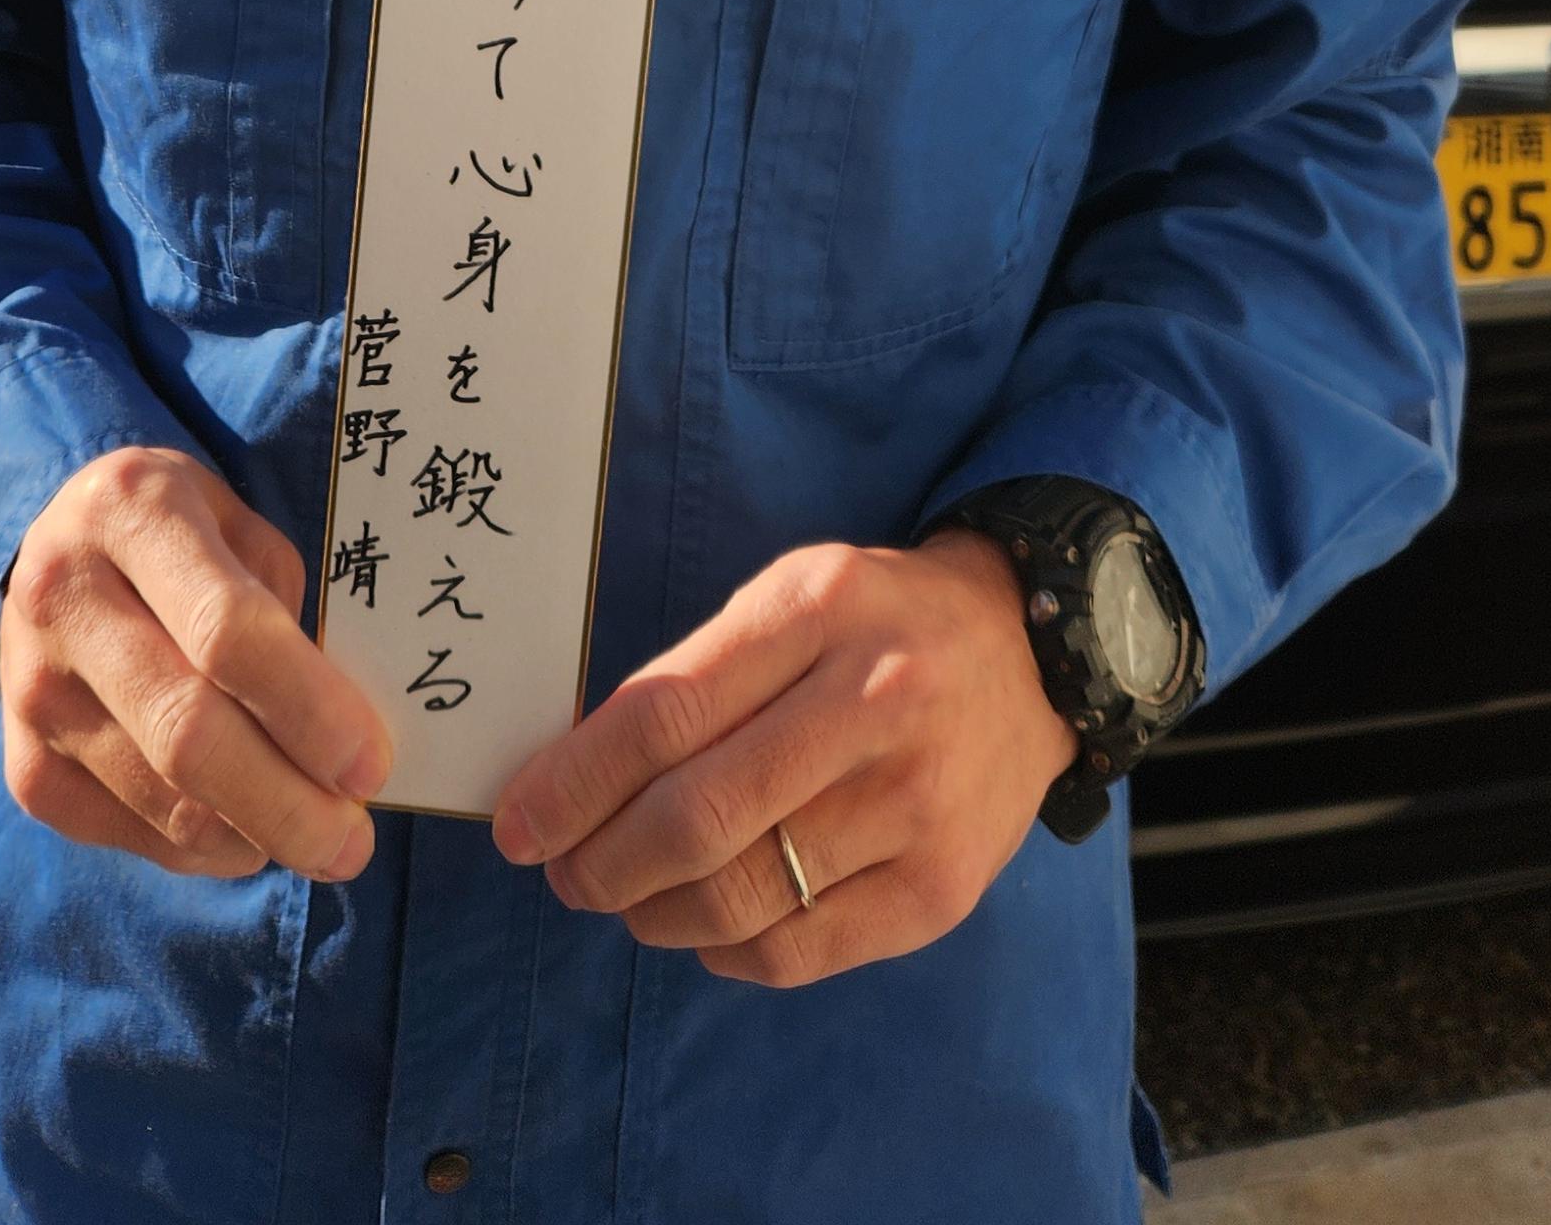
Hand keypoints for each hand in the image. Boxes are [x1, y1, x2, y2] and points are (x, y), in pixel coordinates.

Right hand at [0, 444, 390, 882]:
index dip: (307, 708)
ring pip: (161, 799)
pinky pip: (130, 834)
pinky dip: (204, 850)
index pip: (225, 630)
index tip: (371, 765)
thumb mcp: (241, 526)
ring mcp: (32, 689)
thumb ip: (287, 611)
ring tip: (316, 835)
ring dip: (256, 836)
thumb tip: (343, 736)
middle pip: (186, 732)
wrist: (59, 550)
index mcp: (132, 511)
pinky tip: (246, 831)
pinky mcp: (25, 765)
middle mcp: (64, 598)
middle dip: (286, 803)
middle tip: (353, 846)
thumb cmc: (183, 534)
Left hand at [490, 530, 1071, 985]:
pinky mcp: (940, 890)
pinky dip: (728, 951)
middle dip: (602, 862)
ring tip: (627, 899)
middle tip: (565, 873)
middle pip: (699, 817)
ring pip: (741, 896)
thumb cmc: (876, 624)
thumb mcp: (792, 597)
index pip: (666, 713)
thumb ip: (697, 674)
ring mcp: (915, 806)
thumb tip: (575, 775)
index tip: (518, 823)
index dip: (574, 781)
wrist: (1032, 656)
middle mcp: (875, 705)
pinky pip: (799, 951)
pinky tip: (707, 925)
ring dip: (653, 913)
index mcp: (819, 611)